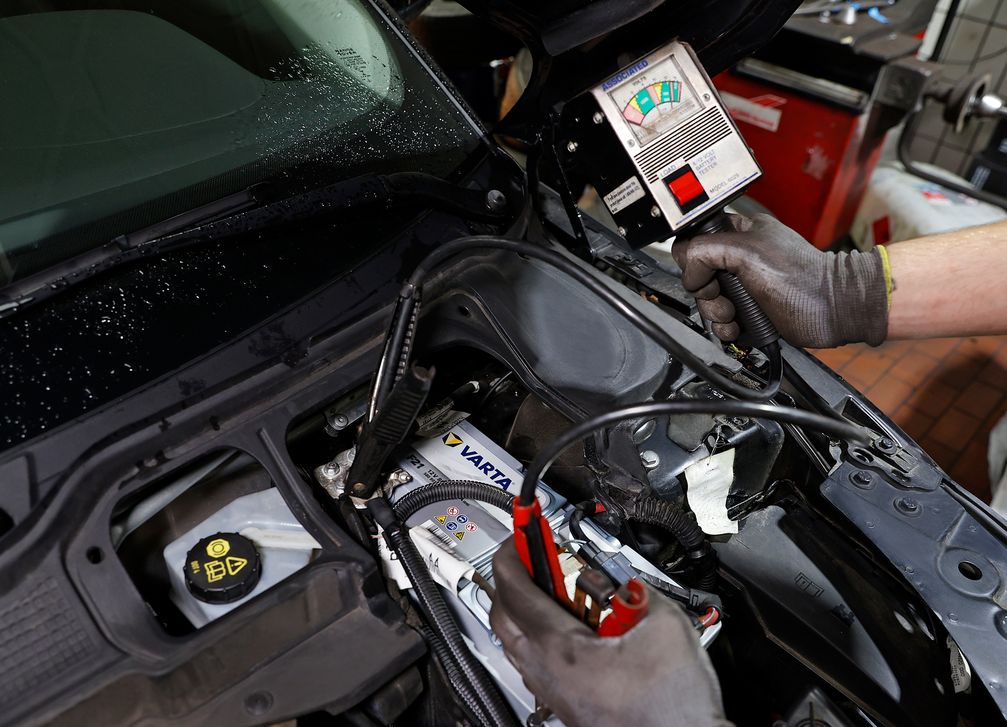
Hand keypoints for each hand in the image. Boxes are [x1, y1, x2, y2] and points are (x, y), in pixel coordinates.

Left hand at [489, 540, 731, 726]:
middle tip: (538, 556)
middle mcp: (546, 673)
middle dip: (515, 577)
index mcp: (560, 649)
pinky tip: (576, 625)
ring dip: (527, 605)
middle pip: (502, 614)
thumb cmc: (672, 708)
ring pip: (516, 639)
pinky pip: (535, 660)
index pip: (513, 587)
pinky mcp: (566, 704)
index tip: (523, 532)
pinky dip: (542, 633)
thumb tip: (625, 578)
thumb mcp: (666, 624)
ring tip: (559, 586)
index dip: (515, 551)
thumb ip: (639, 588)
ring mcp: (552, 692)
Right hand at [672, 214, 888, 347]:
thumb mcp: (748, 253)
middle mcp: (738, 257)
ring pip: (706, 301)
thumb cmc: (803, 279)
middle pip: (696, 276)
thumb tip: (691, 273)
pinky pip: (721, 320)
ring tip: (733, 316)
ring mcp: (743, 285)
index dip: (693, 261)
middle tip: (724, 299)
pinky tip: (737, 327)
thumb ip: (708, 251)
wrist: (833, 310)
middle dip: (706, 293)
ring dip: (715, 313)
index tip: (706, 276)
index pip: (694, 241)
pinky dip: (724, 328)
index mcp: (738, 232)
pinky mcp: (749, 309)